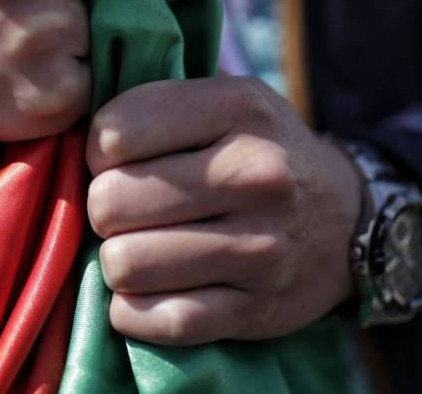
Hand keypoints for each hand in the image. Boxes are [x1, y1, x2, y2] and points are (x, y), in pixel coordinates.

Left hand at [86, 77, 362, 344]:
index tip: (118, 160)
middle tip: (124, 211)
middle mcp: (255, 174)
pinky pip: (159, 320)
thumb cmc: (262, 152)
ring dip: (118, 262)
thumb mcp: (229, 101)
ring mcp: (260, 247)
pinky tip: (149, 290)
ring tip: (138, 249)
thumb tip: (72, 135)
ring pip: (126, 265)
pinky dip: (136, 312)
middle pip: (112, 202)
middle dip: (104, 209)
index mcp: (239, 109)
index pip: (115, 132)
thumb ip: (158, 105)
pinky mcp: (257, 310)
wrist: (349, 221)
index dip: (98, 150)